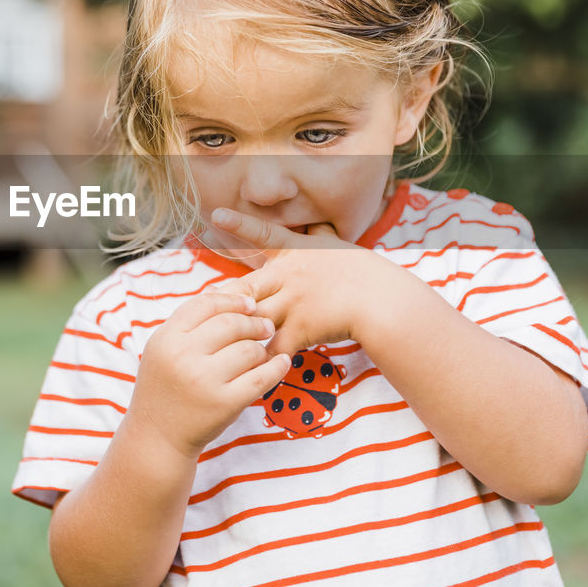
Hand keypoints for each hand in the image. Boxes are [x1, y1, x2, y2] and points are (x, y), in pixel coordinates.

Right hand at [128, 291, 290, 458]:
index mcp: (166, 338)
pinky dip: (277, 367)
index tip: (250, 305)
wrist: (157, 436)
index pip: (206, 304)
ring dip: (261, 348)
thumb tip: (222, 291)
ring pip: (249, 349)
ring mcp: (204, 380)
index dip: (233, 300)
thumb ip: (188, 323)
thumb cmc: (164, 388)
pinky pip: (261, 378)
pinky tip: (281, 362)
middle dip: (254, 322)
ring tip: (262, 351)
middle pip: (231, 323)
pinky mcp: (225, 403)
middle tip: (266, 326)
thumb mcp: (163, 350)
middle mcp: (183, 356)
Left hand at [208, 207, 402, 356]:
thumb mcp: (340, 248)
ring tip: (217, 345)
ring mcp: (293, 302)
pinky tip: (249, 371)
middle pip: (244, 286)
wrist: (383, 300)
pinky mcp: (301, 328)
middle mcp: (290, 275)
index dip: (239, 224)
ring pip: (254, 318)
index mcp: (297, 252)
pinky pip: (275, 348)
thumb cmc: (366, 274)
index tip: (215, 215)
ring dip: (238, 332)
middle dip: (224, 299)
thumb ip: (322, 238)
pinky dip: (263, 361)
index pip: (263, 233)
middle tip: (204, 307)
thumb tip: (321, 224)